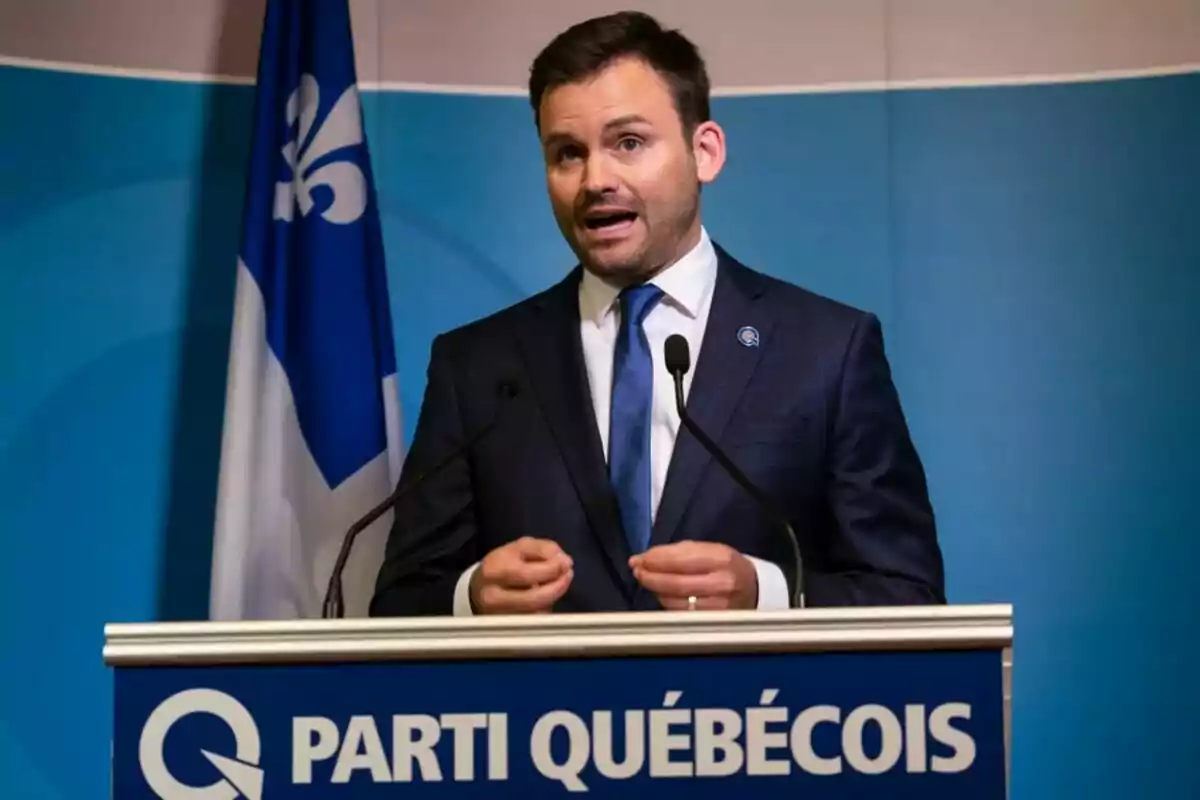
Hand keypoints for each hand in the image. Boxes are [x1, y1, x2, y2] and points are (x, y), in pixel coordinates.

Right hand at [469, 537, 572, 613]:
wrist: (479, 588)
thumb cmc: (504, 564)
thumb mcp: (521, 547)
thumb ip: (544, 549)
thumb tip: (564, 562)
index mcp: (494, 571)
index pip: (526, 574)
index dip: (552, 569)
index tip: (566, 563)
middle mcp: (493, 597)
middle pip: (533, 598)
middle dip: (557, 586)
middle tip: (568, 575)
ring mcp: (500, 617)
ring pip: (536, 612)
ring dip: (553, 598)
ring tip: (558, 584)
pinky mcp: (508, 629)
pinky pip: (535, 622)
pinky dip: (545, 609)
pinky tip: (545, 598)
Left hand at [629, 541, 757, 610]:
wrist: (755, 590)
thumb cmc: (726, 566)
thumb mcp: (709, 549)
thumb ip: (677, 551)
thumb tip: (642, 558)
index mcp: (722, 559)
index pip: (680, 560)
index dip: (655, 560)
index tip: (639, 558)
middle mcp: (722, 584)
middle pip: (675, 583)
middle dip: (650, 576)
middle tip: (638, 571)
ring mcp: (719, 607)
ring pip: (674, 601)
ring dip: (656, 590)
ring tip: (650, 580)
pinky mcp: (713, 622)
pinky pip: (680, 613)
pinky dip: (667, 603)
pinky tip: (664, 594)